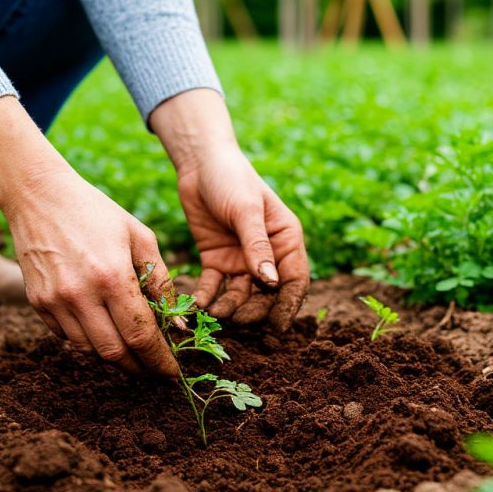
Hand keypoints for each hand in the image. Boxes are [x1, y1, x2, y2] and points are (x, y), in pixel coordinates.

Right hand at [0, 96, 176, 374]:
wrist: (39, 196)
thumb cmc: (98, 212)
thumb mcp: (140, 237)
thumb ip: (161, 280)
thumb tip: (177, 323)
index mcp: (112, 276)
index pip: (140, 335)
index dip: (159, 360)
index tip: (173, 373)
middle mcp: (80, 294)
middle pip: (114, 353)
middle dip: (140, 368)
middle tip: (156, 370)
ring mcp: (54, 302)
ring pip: (89, 350)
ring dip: (115, 356)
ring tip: (134, 350)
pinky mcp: (37, 304)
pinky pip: (67, 337)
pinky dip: (90, 340)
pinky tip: (104, 328)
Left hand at [177, 147, 308, 329]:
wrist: (199, 164)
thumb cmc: (231, 178)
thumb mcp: (246, 210)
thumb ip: (257, 246)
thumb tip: (271, 283)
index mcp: (285, 240)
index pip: (294, 280)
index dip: (288, 306)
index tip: (277, 328)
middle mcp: (267, 254)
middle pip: (267, 294)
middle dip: (254, 311)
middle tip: (237, 321)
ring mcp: (241, 259)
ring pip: (240, 295)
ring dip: (229, 308)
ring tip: (214, 314)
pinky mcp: (216, 260)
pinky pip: (214, 286)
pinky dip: (207, 297)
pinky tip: (198, 306)